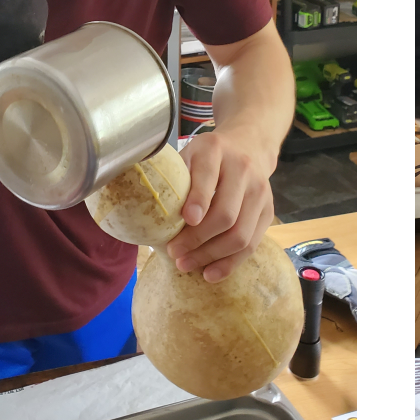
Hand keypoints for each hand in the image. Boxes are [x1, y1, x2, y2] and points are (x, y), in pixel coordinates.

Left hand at [166, 125, 279, 281]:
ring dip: (211, 256)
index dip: (198, 200)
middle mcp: (243, 169)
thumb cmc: (207, 158)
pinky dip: (230, 263)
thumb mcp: (188, 155)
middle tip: (174, 253)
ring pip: (240, 234)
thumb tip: (151, 215)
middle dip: (197, 239)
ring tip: (187, 264)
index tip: (185, 221)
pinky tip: (211, 272)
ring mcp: (260, 191)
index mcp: (215, 150)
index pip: (208, 176)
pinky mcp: (268, 211)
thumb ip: (174, 178)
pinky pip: (252, 244)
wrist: (247, 146)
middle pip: (225, 214)